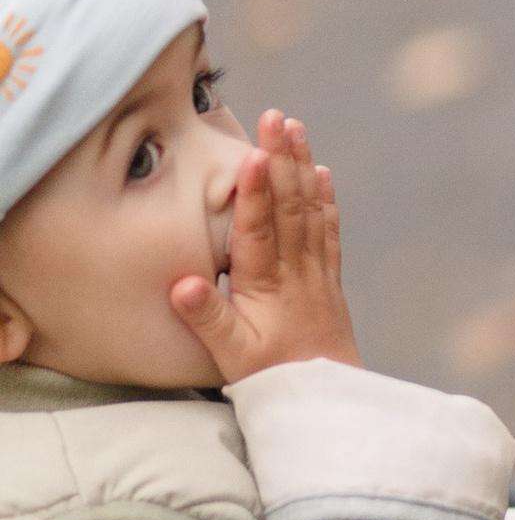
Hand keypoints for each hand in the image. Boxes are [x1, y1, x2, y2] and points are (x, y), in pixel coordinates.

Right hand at [172, 113, 360, 378]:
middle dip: (282, 159)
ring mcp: (316, 273)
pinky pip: (327, 231)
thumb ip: (206, 318)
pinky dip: (324, 199)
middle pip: (288, 206)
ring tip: (296, 128)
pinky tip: (322, 173)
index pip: (260, 229)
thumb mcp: (229, 355)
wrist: (327, 401)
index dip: (257, 191)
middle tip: (276, 118)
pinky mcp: (328, 281)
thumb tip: (181, 284)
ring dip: (302, 166)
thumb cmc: (272, 377)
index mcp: (266, 286)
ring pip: (310, 211)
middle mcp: (295, 272)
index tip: (254, 153)